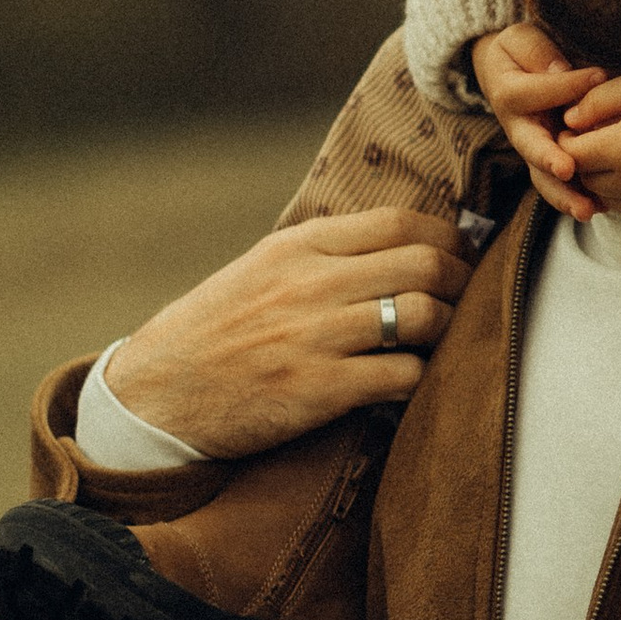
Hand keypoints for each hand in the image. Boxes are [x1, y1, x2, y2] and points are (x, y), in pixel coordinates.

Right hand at [104, 211, 472, 461]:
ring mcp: (315, 337)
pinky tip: (410, 381)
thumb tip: (402, 244)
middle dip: (460, 281)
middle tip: (465, 298)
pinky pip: (402, 375)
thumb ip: (324, 253)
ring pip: (422, 316)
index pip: (401, 223)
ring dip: (447, 329)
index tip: (460, 255)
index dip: (447, 238)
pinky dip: (420, 378)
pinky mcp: (319, 390)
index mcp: (298, 247)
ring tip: (440, 340)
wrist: (155, 397)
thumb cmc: (213, 333)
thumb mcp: (261, 269)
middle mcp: (310, 284)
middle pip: (425, 265)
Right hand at [473, 23, 602, 222]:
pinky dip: (576, 198)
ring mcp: (535, 148)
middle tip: (568, 170)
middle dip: (549, 160)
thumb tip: (559, 71)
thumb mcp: (521, 38)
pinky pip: (559, 184)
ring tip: (587, 210)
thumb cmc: (520, 51)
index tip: (600, 75)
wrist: (506, 70)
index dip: (567, 84)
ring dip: (564, 195)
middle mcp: (519, 127)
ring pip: (543, 177)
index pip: (537, 91)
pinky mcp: (549, 160)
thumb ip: (536, 51)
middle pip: (531, 148)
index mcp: (509, 94)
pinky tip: (600, 209)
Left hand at [558, 56, 620, 226]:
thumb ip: (594, 101)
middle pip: (588, 183)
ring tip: (620, 158)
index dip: (567, 141)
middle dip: (585, 164)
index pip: (571, 156)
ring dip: (607, 184)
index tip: (577, 128)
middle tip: (594, 144)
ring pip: (610, 203)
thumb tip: (565, 121)